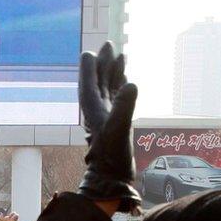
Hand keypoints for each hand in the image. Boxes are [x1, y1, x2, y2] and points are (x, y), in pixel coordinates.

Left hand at [77, 41, 140, 212]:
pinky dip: (120, 85)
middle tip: (108, 45)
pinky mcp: (115, 121)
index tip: (91, 52)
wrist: (113, 176)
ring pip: (107, 87)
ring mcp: (106, 115)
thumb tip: (131, 84)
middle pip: (98, 80)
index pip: (89, 81)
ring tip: (119, 55)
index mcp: (92, 108)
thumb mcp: (120, 129)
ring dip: (112, 71)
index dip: (90, 66)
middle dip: (103, 63)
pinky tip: (125, 79)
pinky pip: (116, 97)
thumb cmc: (112, 155)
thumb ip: (125, 106)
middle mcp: (97, 109)